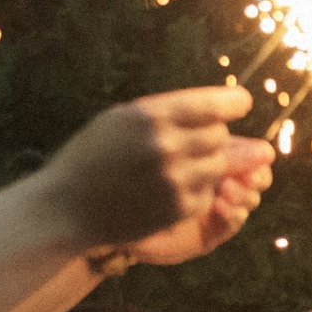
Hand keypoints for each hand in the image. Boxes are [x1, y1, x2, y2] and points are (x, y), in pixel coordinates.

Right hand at [37, 87, 265, 252]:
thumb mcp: (120, 120)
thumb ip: (164, 113)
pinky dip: (199, 188)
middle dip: (213, 136)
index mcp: (149, 116)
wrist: (69, 207)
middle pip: (220, 136)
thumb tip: (214, 109)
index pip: (209, 105)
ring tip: (182, 163)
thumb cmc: (92, 157)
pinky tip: (173, 186)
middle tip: (196, 140)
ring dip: (209, 163)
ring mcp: (175, 179)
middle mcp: (166, 146)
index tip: (243, 103)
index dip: (232, 103)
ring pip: (220, 165)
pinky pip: (208, 192)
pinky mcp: (179, 208)